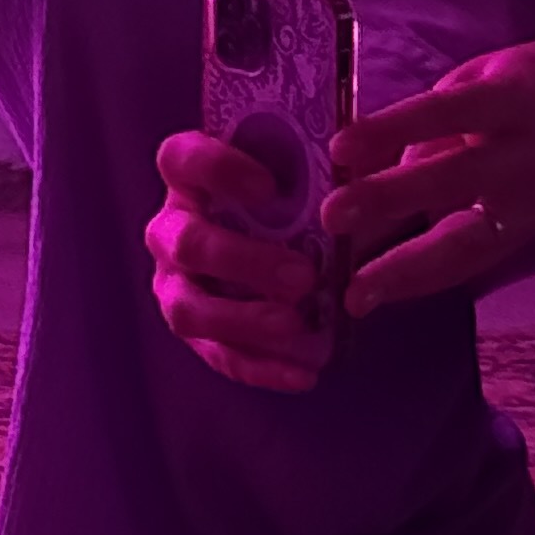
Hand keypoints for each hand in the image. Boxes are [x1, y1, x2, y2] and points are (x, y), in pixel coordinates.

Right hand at [144, 129, 332, 393]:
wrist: (303, 238)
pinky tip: (305, 375)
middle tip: (303, 275)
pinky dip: (261, 368)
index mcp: (192, 178)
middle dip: (242, 261)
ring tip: (296, 326)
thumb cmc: (303, 192)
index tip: (269, 188)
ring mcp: (177, 284)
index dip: (217, 171)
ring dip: (242, 319)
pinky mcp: (197, 332)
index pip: (181, 160)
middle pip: (186, 243)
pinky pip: (219, 356)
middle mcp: (172, 230)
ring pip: (187, 308)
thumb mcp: (317, 169)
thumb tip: (362, 161)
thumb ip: (328, 164)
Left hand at [322, 0, 534, 317]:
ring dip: (407, 270)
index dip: (394, 129)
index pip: (447, 113)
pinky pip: (477, 262)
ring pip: (469, 239)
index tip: (341, 147)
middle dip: (392, 200)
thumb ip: (430, 120)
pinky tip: (384, 295)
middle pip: (457, 178)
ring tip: (355, 295)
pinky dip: (428, 281)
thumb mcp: (485, 78)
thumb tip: (369, 167)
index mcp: (515, 98)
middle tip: (333, 217)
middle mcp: (531, 151)